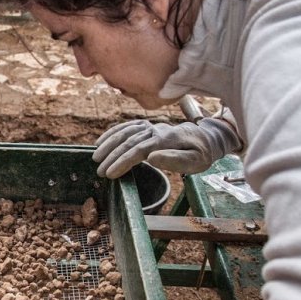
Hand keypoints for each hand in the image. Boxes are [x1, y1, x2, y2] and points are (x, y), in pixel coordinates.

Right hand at [93, 117, 241, 177]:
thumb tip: (151, 158)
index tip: (110, 173)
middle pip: (128, 142)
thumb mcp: (196, 161)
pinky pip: (126, 127)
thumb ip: (176, 160)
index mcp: (166, 140)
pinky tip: (100, 141)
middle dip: (111, 157)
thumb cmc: (200, 153)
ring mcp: (150, 126)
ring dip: (108, 144)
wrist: (205, 138)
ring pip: (124, 133)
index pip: (139, 150)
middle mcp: (155, 130)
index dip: (123, 161)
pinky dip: (112, 133)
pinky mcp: (146, 126)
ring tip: (95, 157)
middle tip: (99, 171)